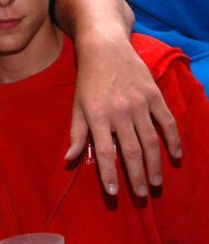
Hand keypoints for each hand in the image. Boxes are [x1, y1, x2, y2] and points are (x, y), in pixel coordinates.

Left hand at [66, 32, 180, 196]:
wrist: (105, 48)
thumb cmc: (87, 80)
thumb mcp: (77, 106)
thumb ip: (75, 134)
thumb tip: (68, 160)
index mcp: (97, 115)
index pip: (103, 152)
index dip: (108, 174)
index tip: (113, 193)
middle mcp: (119, 111)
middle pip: (130, 151)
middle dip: (137, 177)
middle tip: (142, 196)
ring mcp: (139, 103)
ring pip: (150, 141)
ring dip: (155, 165)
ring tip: (156, 184)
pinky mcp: (154, 95)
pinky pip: (167, 122)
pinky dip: (173, 141)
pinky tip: (175, 157)